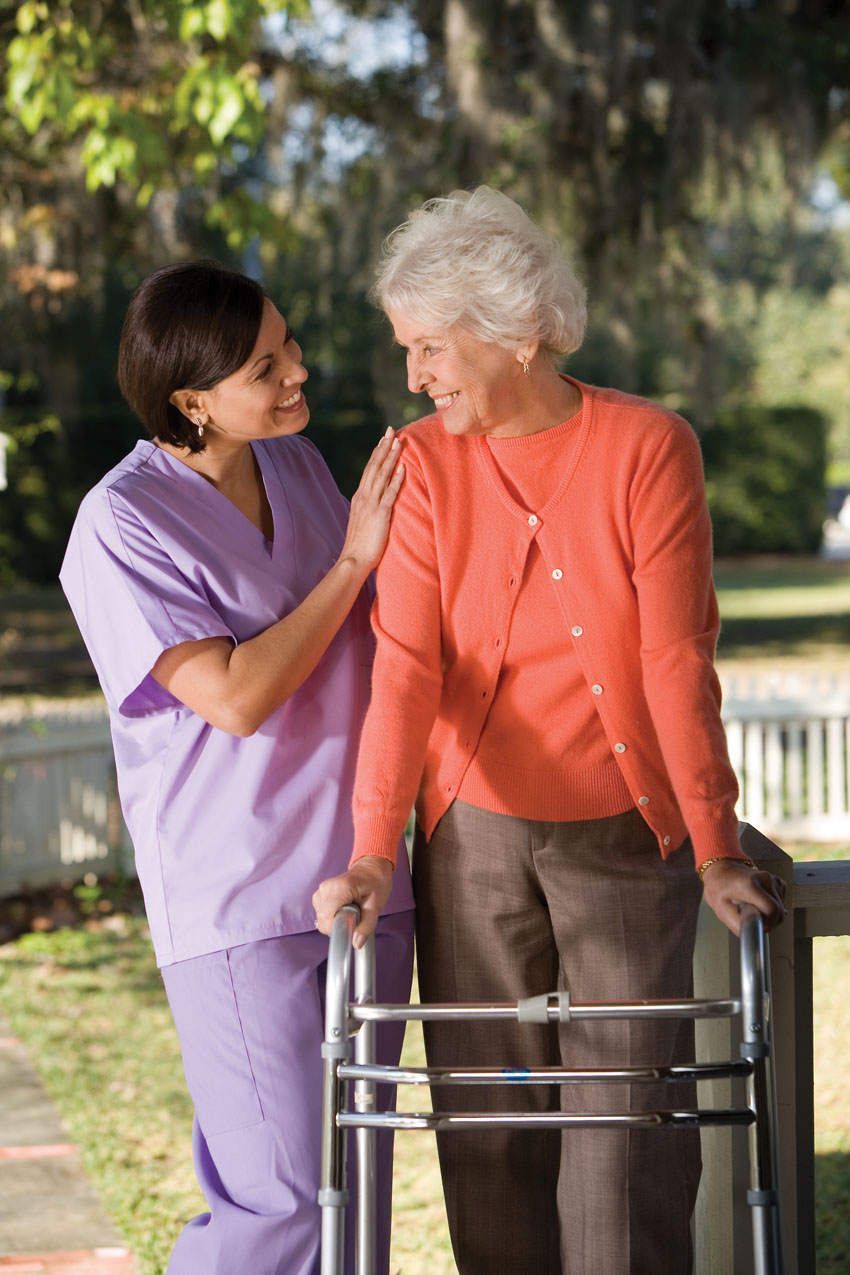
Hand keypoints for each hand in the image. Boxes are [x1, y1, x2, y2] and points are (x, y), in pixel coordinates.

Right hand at [312, 856, 393, 947]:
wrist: (371, 869)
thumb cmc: (375, 883)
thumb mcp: (376, 905)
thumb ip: (366, 925)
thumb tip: (356, 943)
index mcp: (340, 888)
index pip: (326, 917)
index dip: (337, 928)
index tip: (350, 927)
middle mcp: (326, 888)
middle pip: (322, 919)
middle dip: (337, 926)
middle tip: (353, 918)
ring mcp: (321, 890)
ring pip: (321, 918)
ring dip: (334, 921)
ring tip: (350, 912)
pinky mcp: (320, 894)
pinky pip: (321, 913)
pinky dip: (331, 916)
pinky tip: (343, 910)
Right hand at [338, 428, 403, 573]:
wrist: (353, 560)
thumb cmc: (359, 545)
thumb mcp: (363, 520)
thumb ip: (369, 508)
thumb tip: (376, 501)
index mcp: (360, 497)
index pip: (369, 469)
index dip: (377, 452)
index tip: (384, 438)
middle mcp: (364, 497)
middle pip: (375, 467)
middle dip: (384, 447)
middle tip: (391, 430)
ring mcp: (371, 505)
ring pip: (382, 476)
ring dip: (391, 458)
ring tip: (399, 442)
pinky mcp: (380, 515)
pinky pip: (389, 494)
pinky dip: (396, 480)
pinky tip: (403, 468)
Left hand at [701, 859, 786, 936]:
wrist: (722, 872)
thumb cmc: (720, 888)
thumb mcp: (722, 910)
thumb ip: (737, 924)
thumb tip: (752, 934)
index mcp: (749, 885)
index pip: (772, 909)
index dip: (768, 922)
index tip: (758, 924)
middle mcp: (763, 879)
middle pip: (779, 911)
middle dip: (769, 921)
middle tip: (754, 918)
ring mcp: (772, 879)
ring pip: (781, 908)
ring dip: (770, 914)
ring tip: (754, 908)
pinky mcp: (777, 882)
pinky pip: (781, 902)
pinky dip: (772, 907)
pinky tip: (759, 903)